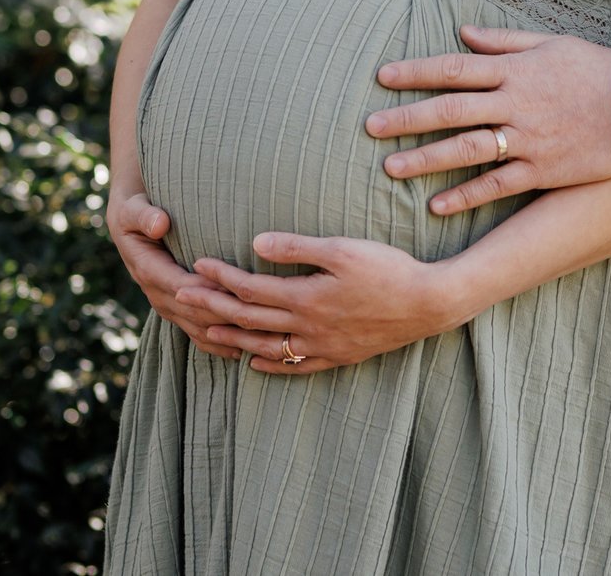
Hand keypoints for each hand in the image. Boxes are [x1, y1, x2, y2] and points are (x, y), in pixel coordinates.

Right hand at [108, 189, 274, 361]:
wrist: (128, 224)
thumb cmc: (134, 211)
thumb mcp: (132, 208)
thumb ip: (144, 215)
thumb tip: (159, 224)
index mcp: (148, 270)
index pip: (181, 286)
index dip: (208, 290)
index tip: (237, 289)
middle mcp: (158, 294)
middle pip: (195, 313)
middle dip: (226, 315)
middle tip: (260, 316)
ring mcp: (167, 306)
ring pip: (198, 328)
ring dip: (226, 335)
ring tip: (256, 340)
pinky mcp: (177, 310)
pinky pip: (197, 333)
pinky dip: (219, 344)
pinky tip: (243, 351)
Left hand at [178, 234, 474, 374]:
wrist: (429, 303)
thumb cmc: (389, 269)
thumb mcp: (343, 249)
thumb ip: (298, 248)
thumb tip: (255, 244)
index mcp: (305, 298)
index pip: (250, 289)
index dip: (220, 277)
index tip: (196, 266)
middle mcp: (307, 327)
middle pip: (249, 320)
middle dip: (213, 308)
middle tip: (182, 299)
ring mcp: (322, 347)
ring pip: (266, 348)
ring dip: (232, 340)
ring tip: (206, 334)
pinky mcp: (338, 356)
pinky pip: (295, 367)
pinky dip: (270, 365)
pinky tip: (254, 362)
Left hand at [366, 26, 610, 213]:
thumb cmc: (597, 70)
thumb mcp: (552, 43)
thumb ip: (504, 41)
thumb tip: (463, 32)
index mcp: (516, 70)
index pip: (455, 68)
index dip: (417, 72)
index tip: (383, 78)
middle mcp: (516, 104)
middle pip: (451, 110)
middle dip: (407, 118)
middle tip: (371, 126)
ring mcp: (529, 140)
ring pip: (467, 149)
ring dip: (426, 158)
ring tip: (391, 167)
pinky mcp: (543, 170)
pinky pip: (497, 184)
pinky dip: (466, 195)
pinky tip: (437, 204)